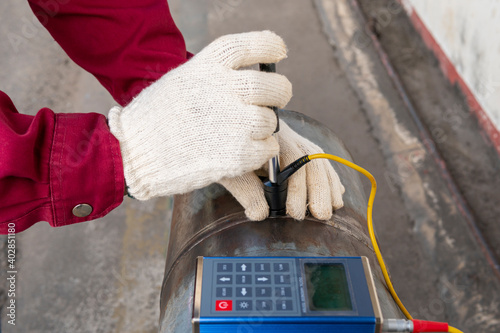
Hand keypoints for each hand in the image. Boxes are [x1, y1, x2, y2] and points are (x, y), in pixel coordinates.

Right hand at [108, 31, 291, 199]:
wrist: (134, 152)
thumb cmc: (156, 117)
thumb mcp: (183, 79)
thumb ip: (217, 76)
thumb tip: (250, 82)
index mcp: (210, 64)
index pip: (256, 46)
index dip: (273, 48)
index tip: (280, 53)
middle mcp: (225, 88)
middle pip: (275, 86)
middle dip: (279, 94)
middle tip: (273, 101)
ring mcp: (234, 121)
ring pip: (272, 121)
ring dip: (263, 128)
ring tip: (242, 133)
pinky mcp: (237, 153)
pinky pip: (268, 148)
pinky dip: (260, 151)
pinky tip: (240, 151)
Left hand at [219, 120, 344, 219]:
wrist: (229, 127)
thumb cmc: (229, 151)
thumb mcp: (232, 171)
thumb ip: (246, 191)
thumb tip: (260, 214)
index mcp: (270, 139)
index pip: (292, 161)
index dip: (297, 189)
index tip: (294, 213)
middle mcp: (289, 138)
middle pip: (312, 161)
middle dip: (319, 191)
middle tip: (320, 216)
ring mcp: (298, 141)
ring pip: (321, 162)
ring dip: (328, 187)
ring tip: (331, 211)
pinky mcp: (303, 148)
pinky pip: (322, 163)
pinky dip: (331, 180)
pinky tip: (336, 196)